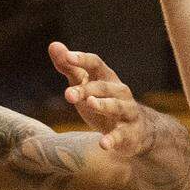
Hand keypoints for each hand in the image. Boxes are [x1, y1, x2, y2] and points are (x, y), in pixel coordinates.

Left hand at [48, 41, 153, 155]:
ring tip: (90, 103)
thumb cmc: (102, 102)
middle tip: (68, 94)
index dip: (82, 59)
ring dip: (103, 105)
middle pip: (103, 87)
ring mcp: (127, 112)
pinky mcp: (129, 133)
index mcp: (106, 78)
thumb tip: (53, 45)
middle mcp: (119, 92)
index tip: (67, 56)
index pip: (95, 64)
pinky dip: (113, 139)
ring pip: (116, 106)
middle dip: (86, 89)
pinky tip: (104, 144)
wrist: (136, 131)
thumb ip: (69, 67)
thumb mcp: (84, 84)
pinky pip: (121, 135)